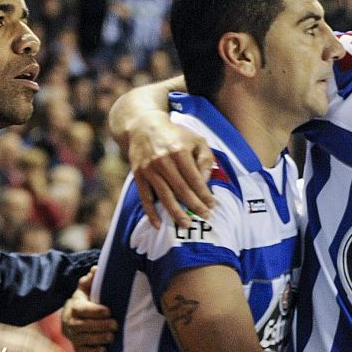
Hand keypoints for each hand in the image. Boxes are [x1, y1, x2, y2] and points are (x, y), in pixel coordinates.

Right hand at [61, 272, 116, 351]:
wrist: (73, 316)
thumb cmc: (85, 301)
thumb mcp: (87, 289)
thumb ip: (92, 280)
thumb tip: (96, 269)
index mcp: (73, 306)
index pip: (81, 309)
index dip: (94, 311)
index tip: (108, 311)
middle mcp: (69, 322)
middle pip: (81, 326)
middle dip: (99, 326)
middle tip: (115, 325)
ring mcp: (72, 336)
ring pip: (81, 339)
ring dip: (97, 339)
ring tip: (112, 337)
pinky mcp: (76, 347)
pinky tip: (104, 351)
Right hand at [127, 113, 214, 227]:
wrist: (143, 126)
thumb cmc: (175, 135)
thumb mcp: (196, 139)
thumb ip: (205, 158)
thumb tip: (206, 180)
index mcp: (179, 151)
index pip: (195, 179)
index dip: (204, 194)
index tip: (212, 205)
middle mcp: (164, 161)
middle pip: (181, 190)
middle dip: (194, 206)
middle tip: (205, 218)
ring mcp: (149, 169)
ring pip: (164, 196)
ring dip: (176, 213)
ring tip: (186, 225)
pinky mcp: (138, 175)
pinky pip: (145, 198)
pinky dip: (151, 213)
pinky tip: (158, 225)